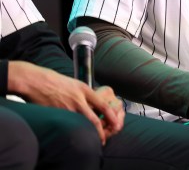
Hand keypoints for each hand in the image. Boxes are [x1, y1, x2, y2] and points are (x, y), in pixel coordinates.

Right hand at [8, 61, 123, 143]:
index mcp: (84, 90)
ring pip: (82, 125)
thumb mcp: (74, 83)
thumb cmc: (54, 81)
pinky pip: (68, 125)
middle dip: (101, 131)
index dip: (111, 116)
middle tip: (105, 138)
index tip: (116, 122)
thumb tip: (90, 103)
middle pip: (94, 120)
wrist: (37, 81)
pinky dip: (73, 131)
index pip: (103, 105)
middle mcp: (78, 100)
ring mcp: (67, 108)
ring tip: (91, 141)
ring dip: (88, 134)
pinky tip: (75, 136)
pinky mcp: (57, 114)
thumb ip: (83, 94)